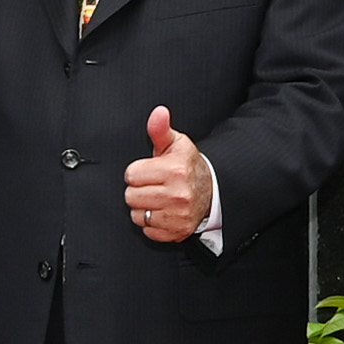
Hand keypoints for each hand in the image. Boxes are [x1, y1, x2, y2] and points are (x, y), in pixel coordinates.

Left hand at [123, 103, 217, 244]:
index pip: (131, 175)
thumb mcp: (175, 144)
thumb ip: (160, 129)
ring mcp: (178, 215)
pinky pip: (148, 230)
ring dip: (144, 207)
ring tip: (157, 198)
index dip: (137, 172)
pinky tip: (163, 211)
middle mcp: (178, 194)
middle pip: (131, 196)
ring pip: (137, 215)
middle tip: (153, 185)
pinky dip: (152, 223)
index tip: (149, 171)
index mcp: (174, 170)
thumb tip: (159, 112)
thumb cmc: (188, 166)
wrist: (213, 190)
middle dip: (138, 190)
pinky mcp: (178, 231)